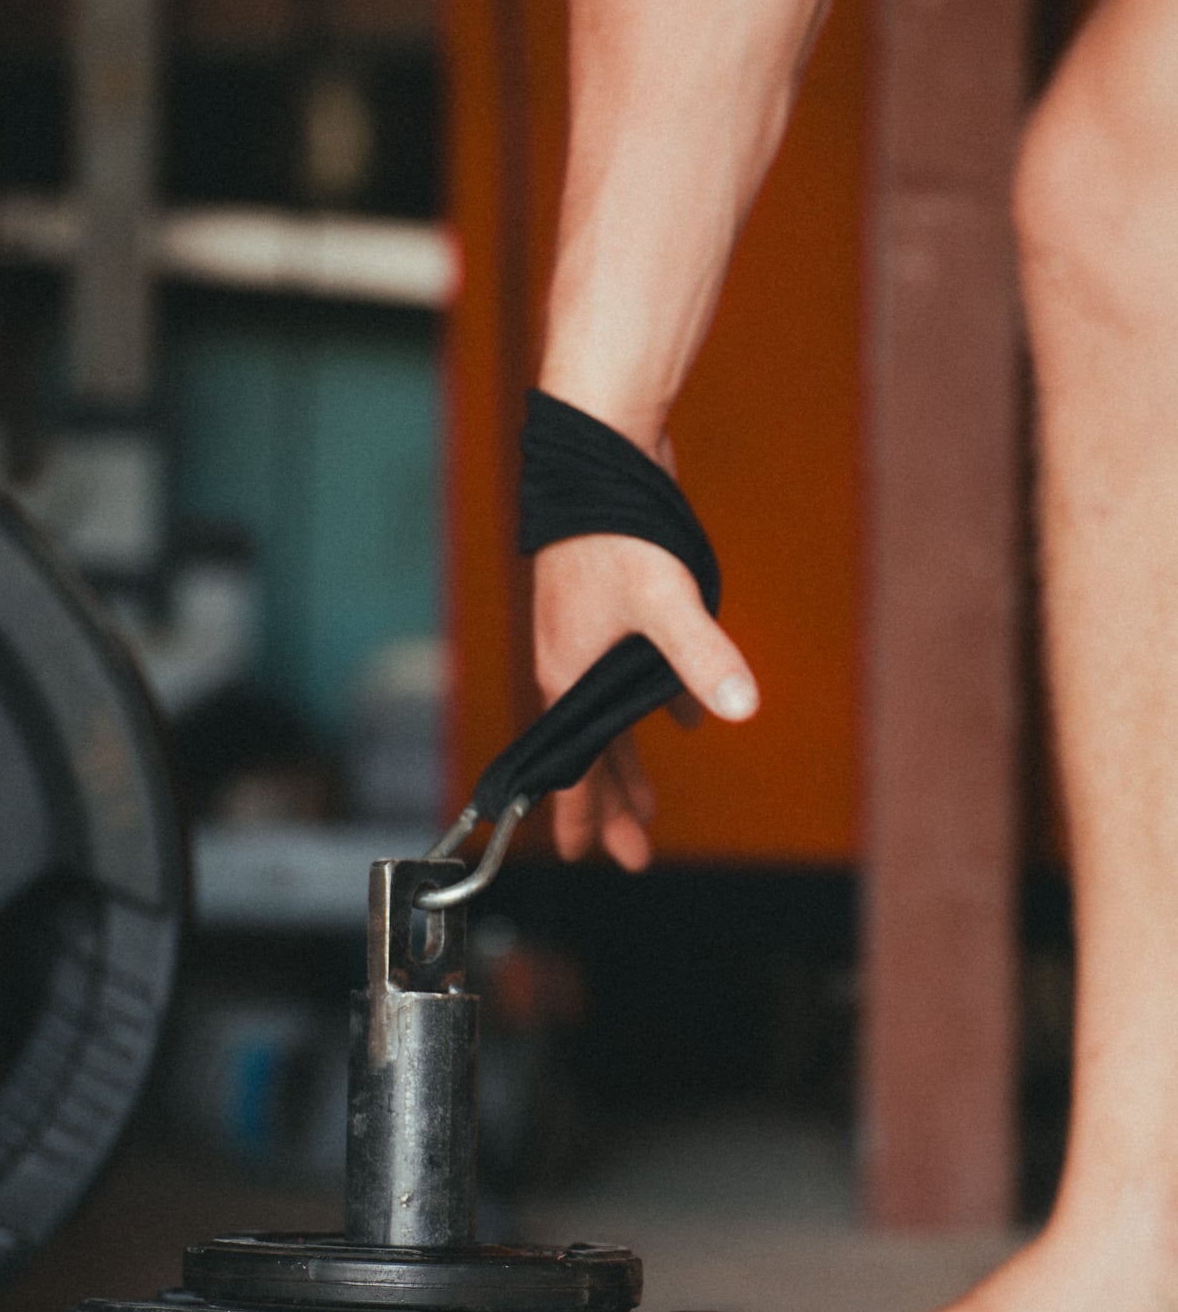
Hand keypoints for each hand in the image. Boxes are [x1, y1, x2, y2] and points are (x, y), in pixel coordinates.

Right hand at [533, 529, 758, 868]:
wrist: (599, 453)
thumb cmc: (616, 527)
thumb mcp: (665, 599)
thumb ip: (701, 657)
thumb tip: (740, 709)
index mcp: (570, 674)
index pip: (577, 766)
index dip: (587, 815)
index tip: (589, 858)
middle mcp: (572, 662)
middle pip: (593, 753)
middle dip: (612, 804)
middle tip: (632, 853)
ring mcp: (589, 637)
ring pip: (609, 719)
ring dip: (629, 761)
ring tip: (650, 801)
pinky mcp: (612, 610)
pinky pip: (626, 680)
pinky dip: (651, 706)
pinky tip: (683, 716)